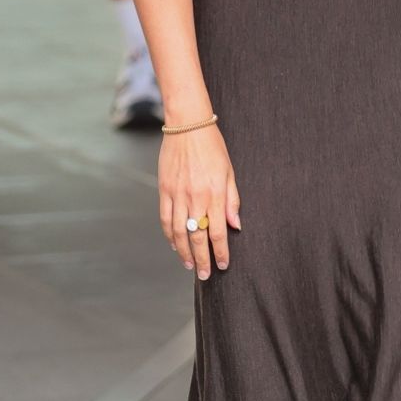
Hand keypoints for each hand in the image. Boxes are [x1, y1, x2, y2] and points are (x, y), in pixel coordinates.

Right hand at [159, 125, 240, 281]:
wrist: (187, 125)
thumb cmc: (212, 147)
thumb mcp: (229, 172)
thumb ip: (232, 200)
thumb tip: (236, 226)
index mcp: (214, 194)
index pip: (218, 232)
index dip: (221, 252)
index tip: (223, 265)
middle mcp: (195, 197)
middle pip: (198, 237)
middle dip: (202, 258)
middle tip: (205, 274)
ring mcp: (177, 194)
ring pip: (180, 232)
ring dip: (184, 252)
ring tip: (190, 265)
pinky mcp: (164, 190)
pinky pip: (166, 218)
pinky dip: (170, 235)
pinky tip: (175, 244)